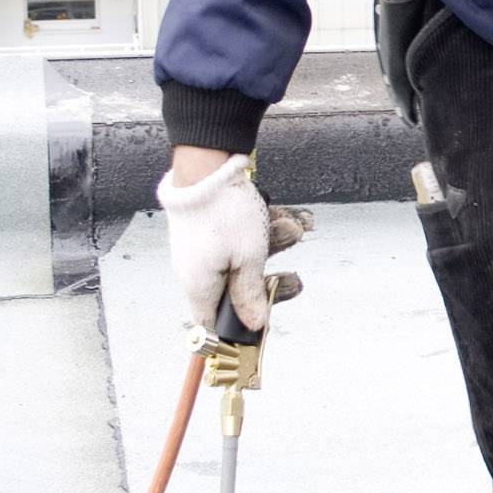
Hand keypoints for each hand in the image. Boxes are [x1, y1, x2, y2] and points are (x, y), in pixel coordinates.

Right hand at [156, 149, 311, 331]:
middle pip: (239, 289)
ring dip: (276, 244)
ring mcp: (204, 247)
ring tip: (294, 228)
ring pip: (246, 256)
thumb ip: (250, 294)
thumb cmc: (224, 214)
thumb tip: (254, 324)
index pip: (214, 324)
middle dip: (271, 280)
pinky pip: (242, 235)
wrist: (208, 163)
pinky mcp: (213, 226)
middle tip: (294, 280)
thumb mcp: (247, 260)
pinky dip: (265, 227)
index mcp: (200, 286)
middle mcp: (198, 270)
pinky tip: (288, 216)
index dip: (238, 329)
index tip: (262, 327)